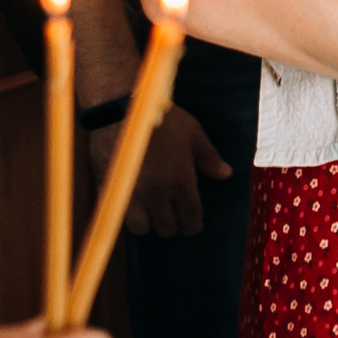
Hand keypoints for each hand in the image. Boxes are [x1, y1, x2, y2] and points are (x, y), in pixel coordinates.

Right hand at [88, 103, 228, 236]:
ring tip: (151, 212)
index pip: (191, 218)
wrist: (122, 108)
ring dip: (149, 223)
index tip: (192, 224)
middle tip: (172, 215)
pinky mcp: (111, 191)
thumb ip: (209, 157)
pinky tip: (133, 204)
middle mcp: (158, 194)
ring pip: (142, 228)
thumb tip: (225, 174)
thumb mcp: (192, 133)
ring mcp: (133, 195)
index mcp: (181, 182)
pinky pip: (121, 217)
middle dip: (172, 224)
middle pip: (167, 229)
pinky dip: (128, 215)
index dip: (193, 225)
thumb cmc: (162, 118)